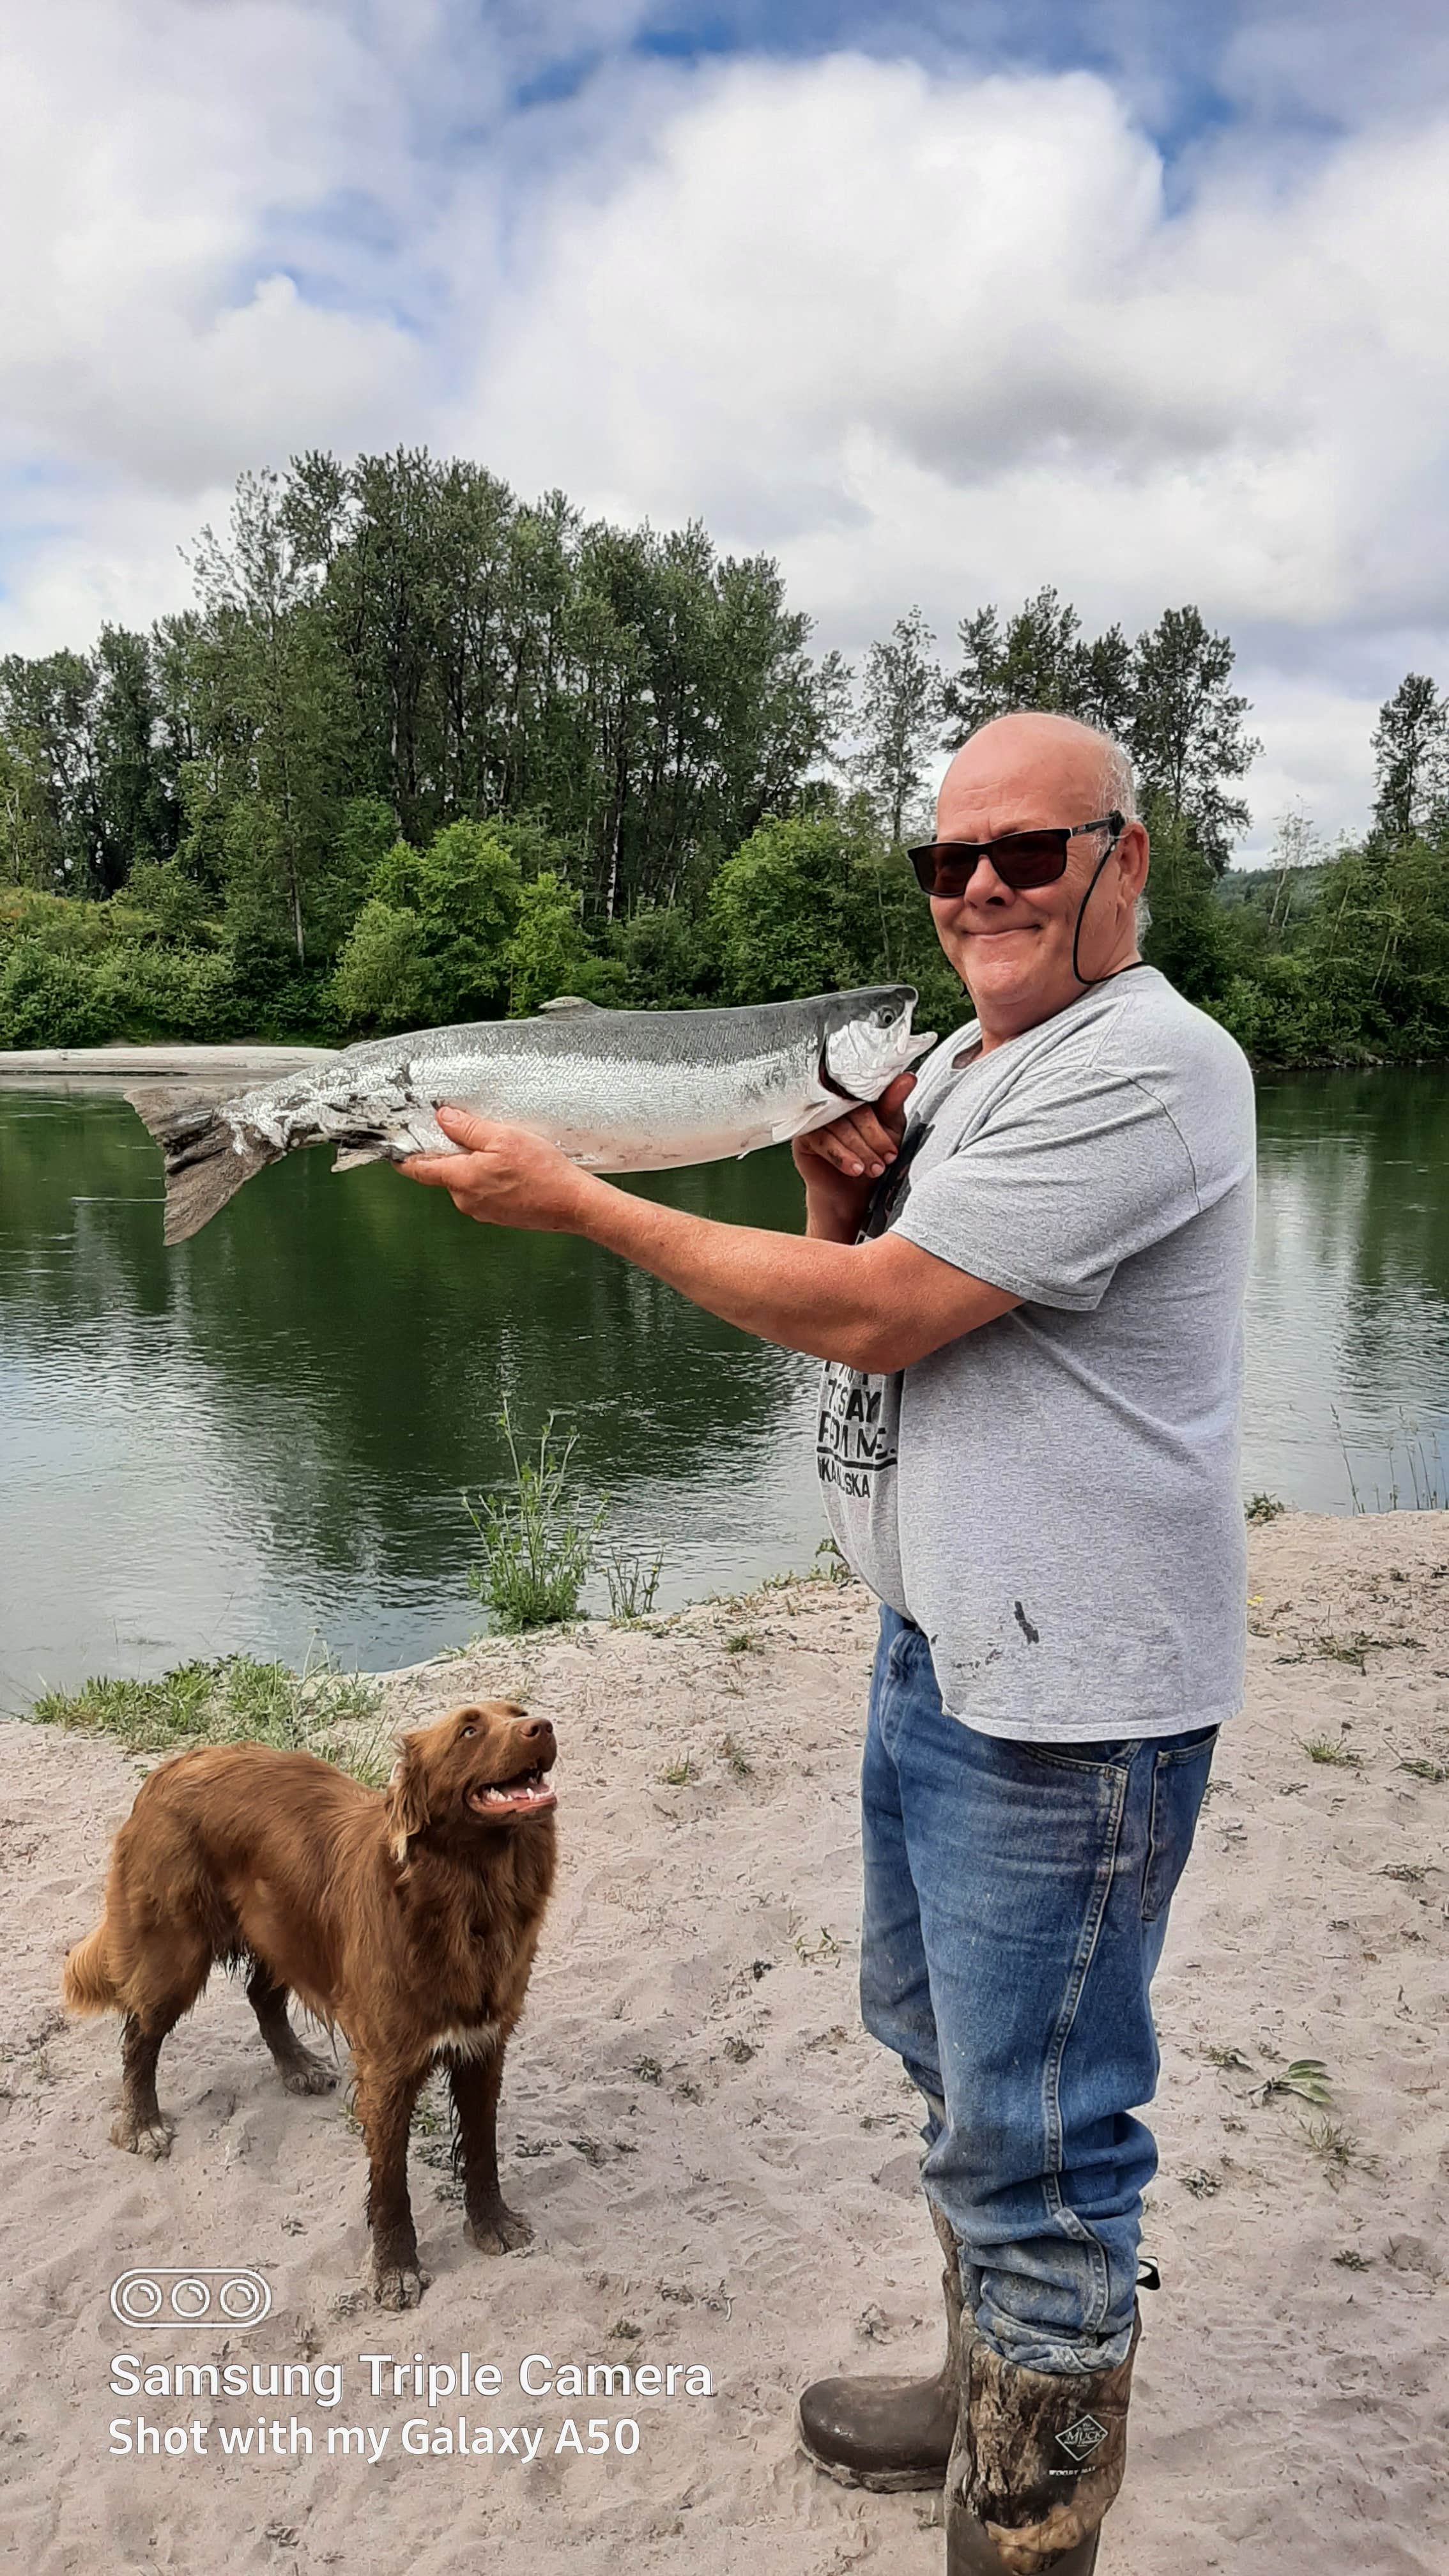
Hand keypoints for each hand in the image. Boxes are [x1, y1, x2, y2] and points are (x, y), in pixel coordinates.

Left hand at [398, 1105, 596, 1232]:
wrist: (571, 1203)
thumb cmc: (542, 1171)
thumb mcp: (503, 1137)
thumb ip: (468, 1128)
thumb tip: (444, 1118)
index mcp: (461, 1179)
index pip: (419, 1169)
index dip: (404, 1157)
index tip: (394, 1148)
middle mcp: (465, 1199)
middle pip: (444, 1172)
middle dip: (451, 1153)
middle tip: (470, 1133)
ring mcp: (481, 1210)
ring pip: (465, 1181)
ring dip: (473, 1165)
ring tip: (500, 1151)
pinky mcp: (497, 1215)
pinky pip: (482, 1191)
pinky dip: (489, 1177)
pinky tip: (510, 1168)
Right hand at [792, 1072, 916, 1240]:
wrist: (849, 1191)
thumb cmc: (869, 1155)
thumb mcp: (889, 1130)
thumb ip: (894, 1103)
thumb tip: (907, 1079)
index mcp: (853, 1093)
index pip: (866, 1094)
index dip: (882, 1119)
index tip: (894, 1144)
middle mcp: (832, 1100)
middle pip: (854, 1111)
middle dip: (873, 1139)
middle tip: (887, 1159)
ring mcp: (815, 1116)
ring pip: (839, 1128)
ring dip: (860, 1151)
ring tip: (873, 1169)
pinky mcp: (803, 1135)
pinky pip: (822, 1141)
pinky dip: (841, 1156)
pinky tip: (854, 1169)